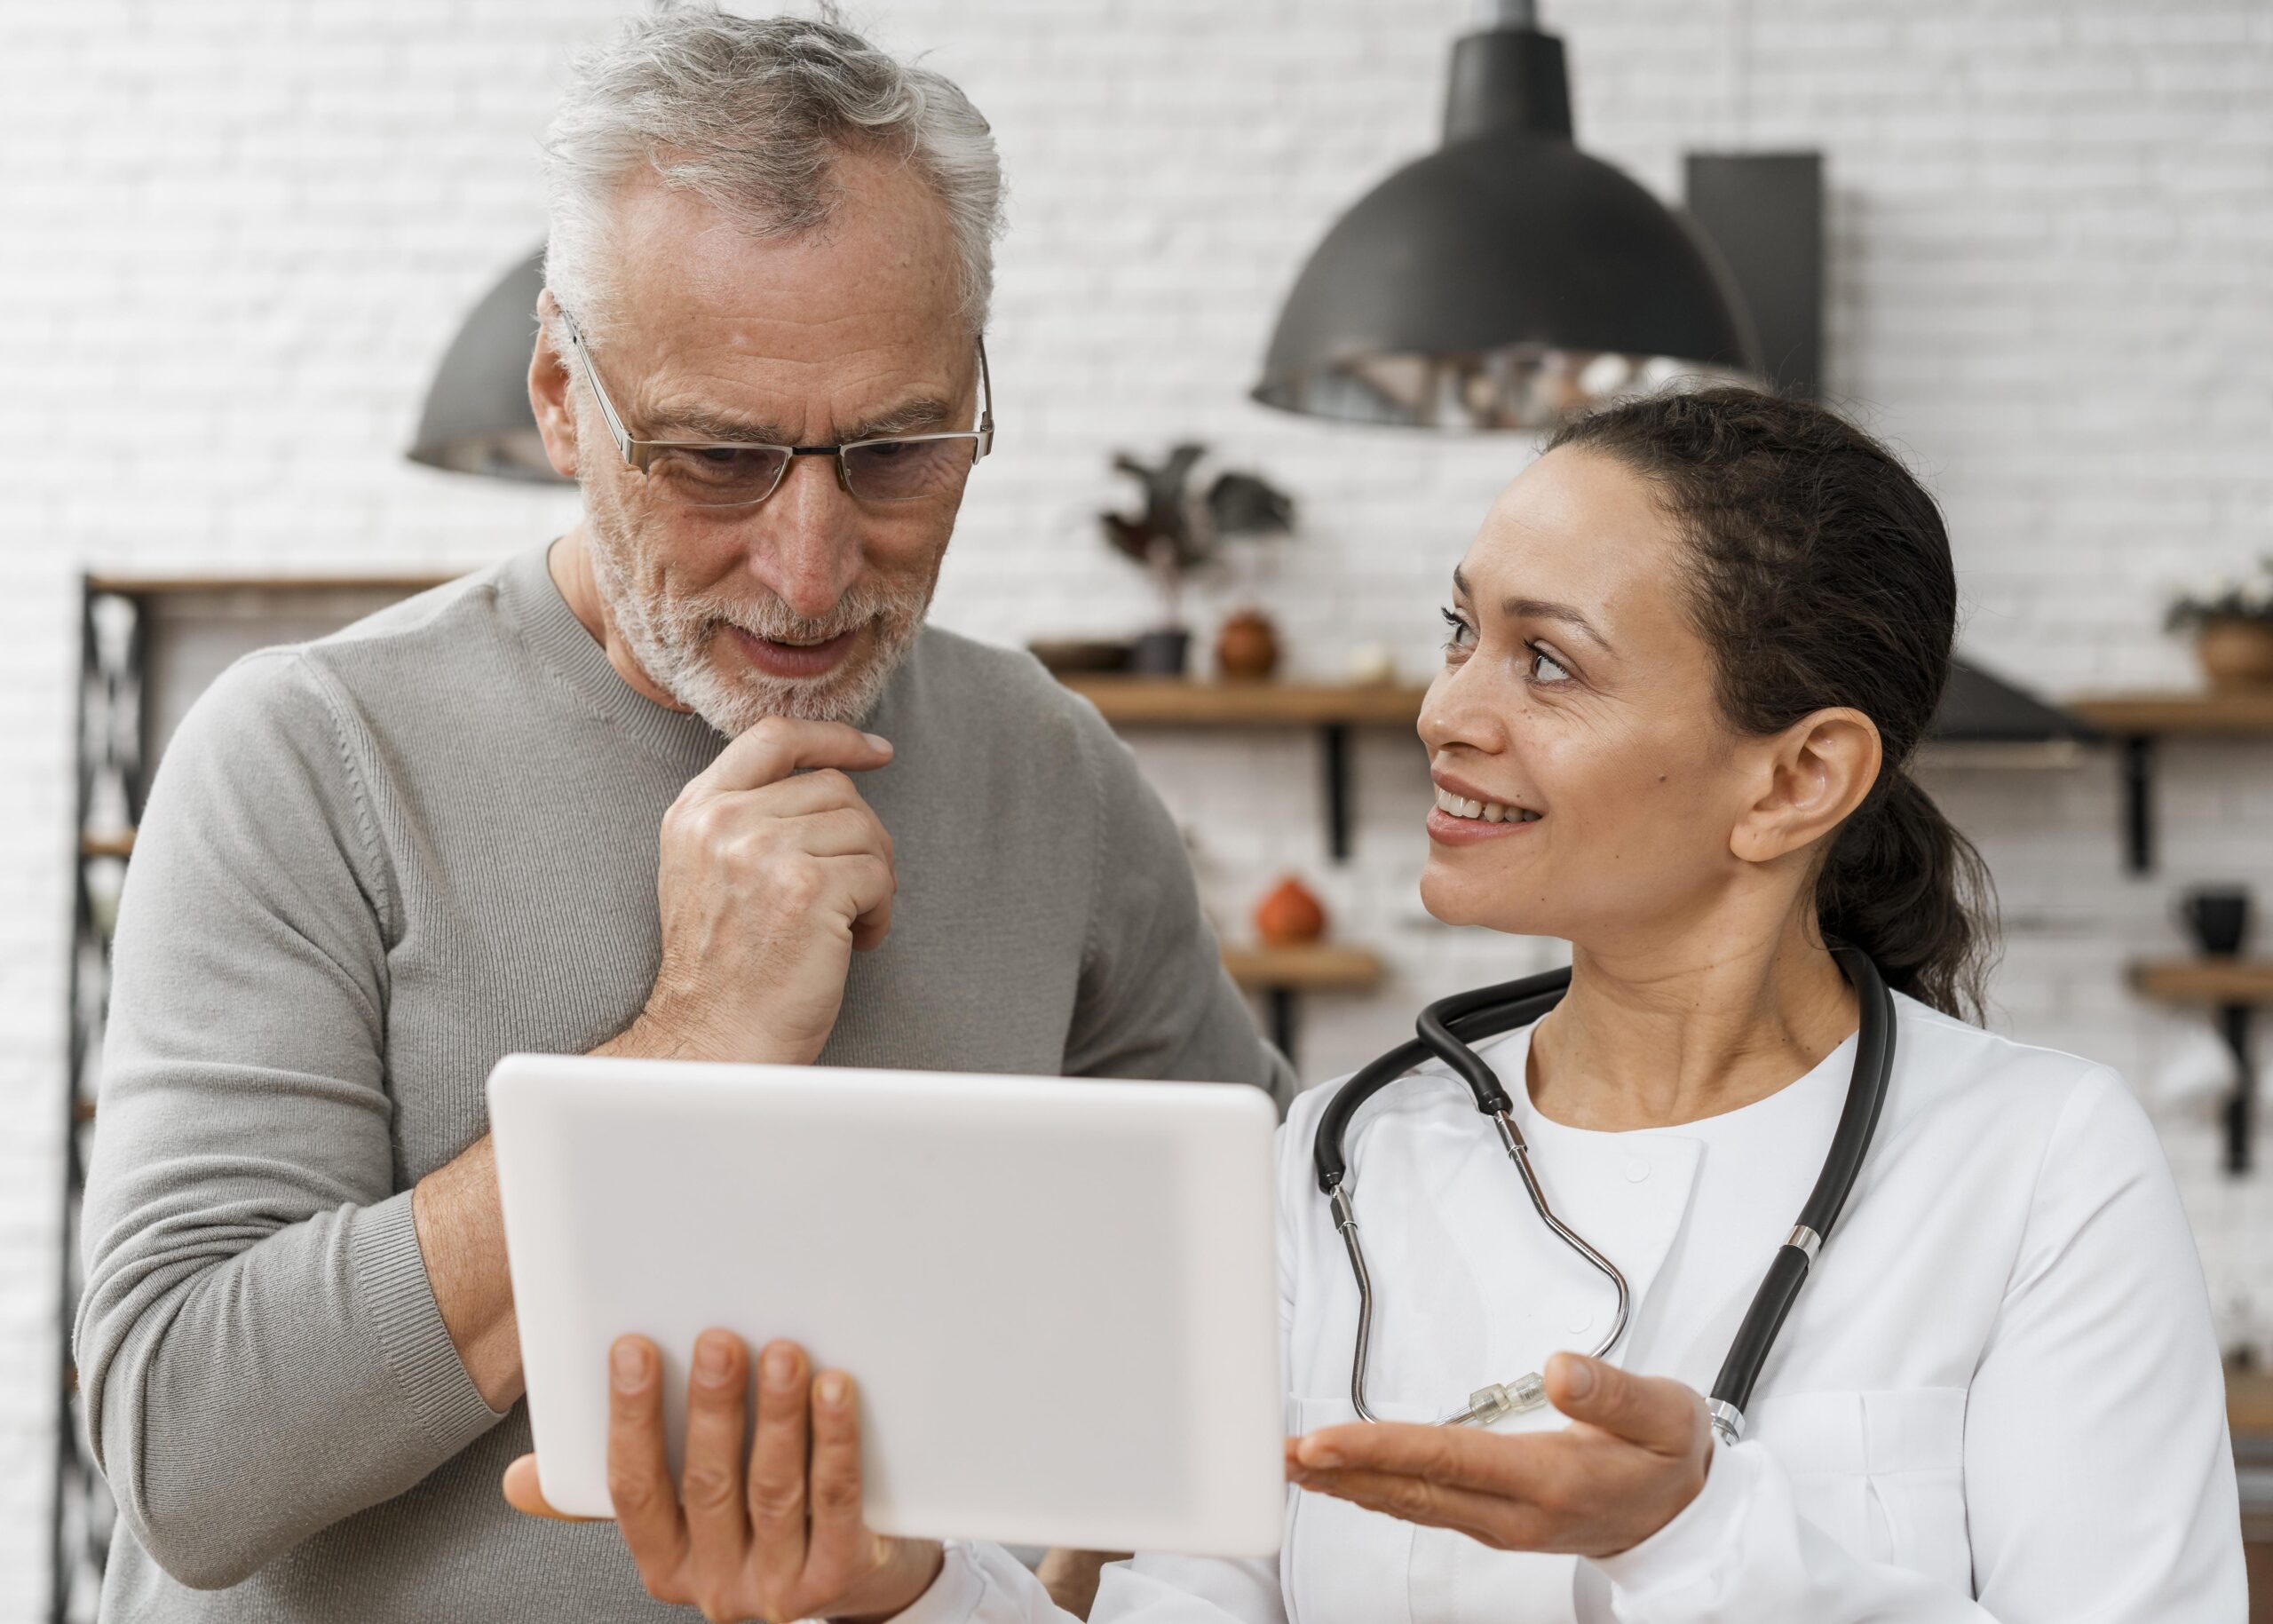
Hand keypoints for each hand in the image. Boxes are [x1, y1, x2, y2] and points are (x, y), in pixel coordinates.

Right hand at [503, 1332, 942, 1623]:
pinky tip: (836, 1389)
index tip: (633, 1347)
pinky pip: (837, 1502)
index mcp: (663, 1560)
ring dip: (778, 1417)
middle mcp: (714, 1582)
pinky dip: (835, 1442)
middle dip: (711, 1408)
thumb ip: (609, 1489)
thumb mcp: (677, 1515)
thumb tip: (518, 1479)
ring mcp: (778, 1584)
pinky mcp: (840, 1573)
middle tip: (719, 1340)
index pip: (633, 1489)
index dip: (630, 1418)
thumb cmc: (748, 1524)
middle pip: (709, 1486)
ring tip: (783, 1352)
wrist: (851, 1575)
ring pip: (774, 1491)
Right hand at [633, 718, 897, 1066]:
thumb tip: (831, 778)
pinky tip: (857, 943)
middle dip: (861, 838)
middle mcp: (725, 822)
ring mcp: (764, 853)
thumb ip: (746, 817)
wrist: (712, 1039)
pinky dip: (882, 911)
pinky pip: (878, 875)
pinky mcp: (807, 891)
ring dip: (874, 879)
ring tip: (850, 923)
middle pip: (833, 788)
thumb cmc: (722, 968)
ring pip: (864, 829)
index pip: (774, 737)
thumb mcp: (706, 870)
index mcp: (697, 810)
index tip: (876, 753)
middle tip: (855, 890)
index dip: (834, 737)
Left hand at [1286, 1352, 1711, 1558]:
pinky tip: (1343, 1479)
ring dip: (1348, 1485)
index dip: (1380, 1451)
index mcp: (1550, 1481)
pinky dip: (1376, 1490)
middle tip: (1280, 1455)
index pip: (1447, 1461)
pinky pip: (1423, 1506)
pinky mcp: (1493, 1521)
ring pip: (1411, 1505)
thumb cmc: (1667, 1457)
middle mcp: (1515, 1513)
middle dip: (1343, 1473)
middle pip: (1413, 1490)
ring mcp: (1500, 1523)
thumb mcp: (1663, 1415)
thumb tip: (1562, 1367)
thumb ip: (1612, 1390)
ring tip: (1292, 1465)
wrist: (1685, 1517)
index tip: (1325, 1443)